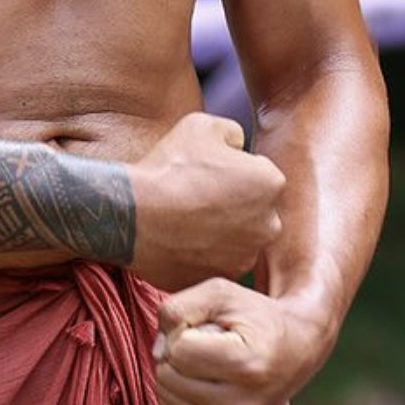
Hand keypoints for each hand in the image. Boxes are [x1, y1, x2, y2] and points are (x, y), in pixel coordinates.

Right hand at [128, 112, 285, 290]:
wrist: (133, 215)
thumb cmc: (169, 167)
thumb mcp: (203, 125)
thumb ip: (233, 133)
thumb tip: (239, 146)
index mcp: (271, 183)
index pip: (260, 175)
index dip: (234, 172)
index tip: (208, 174)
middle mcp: (269, 223)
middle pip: (256, 211)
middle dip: (235, 205)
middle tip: (199, 198)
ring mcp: (246, 256)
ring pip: (239, 240)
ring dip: (222, 232)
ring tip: (187, 220)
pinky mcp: (222, 278)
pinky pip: (219, 263)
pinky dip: (206, 255)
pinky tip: (182, 241)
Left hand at [152, 277, 332, 404]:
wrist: (297, 349)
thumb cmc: (256, 316)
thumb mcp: (222, 293)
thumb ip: (179, 308)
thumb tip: (156, 351)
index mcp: (247, 365)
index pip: (178, 350)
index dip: (185, 329)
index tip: (210, 326)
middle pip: (168, 375)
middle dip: (178, 352)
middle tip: (208, 343)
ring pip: (165, 397)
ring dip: (177, 372)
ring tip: (209, 361)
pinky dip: (181, 393)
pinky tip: (207, 379)